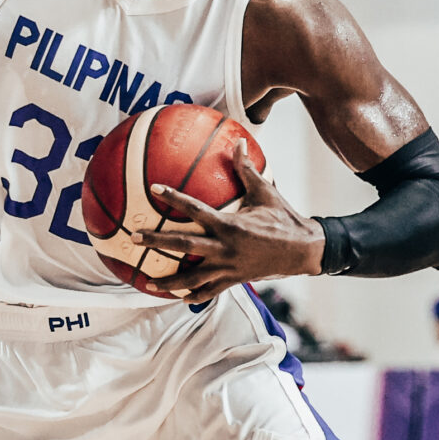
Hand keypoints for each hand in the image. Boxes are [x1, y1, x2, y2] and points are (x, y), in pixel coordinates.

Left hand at [137, 156, 324, 298]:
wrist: (303, 250)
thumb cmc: (284, 219)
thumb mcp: (265, 192)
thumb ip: (246, 169)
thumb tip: (238, 142)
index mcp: (230, 225)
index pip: (195, 210)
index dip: (174, 198)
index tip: (154, 189)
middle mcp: (225, 248)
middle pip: (183, 246)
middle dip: (156, 241)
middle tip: (134, 238)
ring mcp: (228, 267)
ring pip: (193, 277)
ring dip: (169, 280)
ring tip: (148, 281)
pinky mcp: (235, 280)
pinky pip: (211, 290)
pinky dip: (195, 295)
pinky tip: (180, 297)